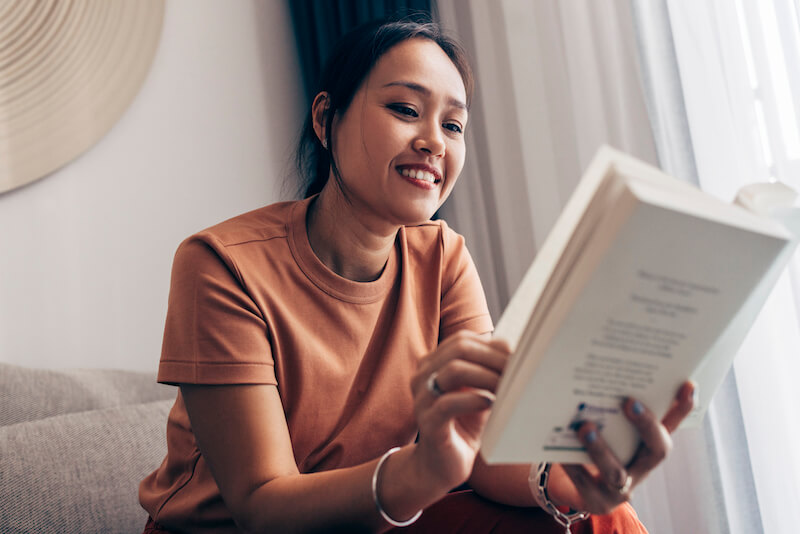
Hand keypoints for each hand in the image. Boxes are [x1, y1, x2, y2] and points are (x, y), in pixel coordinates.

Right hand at [409, 331, 509, 491]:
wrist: (442, 465)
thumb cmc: (463, 425)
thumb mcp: (480, 392)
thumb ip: (490, 371)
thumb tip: (515, 349)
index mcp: (433, 364)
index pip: (463, 340)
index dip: (493, 346)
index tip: (517, 359)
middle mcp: (423, 375)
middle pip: (459, 348)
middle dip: (493, 358)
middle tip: (515, 372)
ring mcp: (422, 398)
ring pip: (454, 371)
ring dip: (487, 377)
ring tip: (505, 388)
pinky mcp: (428, 422)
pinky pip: (449, 403)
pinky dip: (474, 400)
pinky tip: (490, 404)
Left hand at [547, 381, 695, 514]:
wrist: (578, 487)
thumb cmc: (599, 447)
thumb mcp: (611, 428)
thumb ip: (614, 409)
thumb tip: (607, 375)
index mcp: (649, 447)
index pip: (672, 425)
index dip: (683, 408)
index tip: (687, 384)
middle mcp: (642, 468)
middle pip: (658, 450)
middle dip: (647, 426)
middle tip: (629, 402)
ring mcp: (622, 489)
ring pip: (617, 473)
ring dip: (601, 450)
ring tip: (585, 428)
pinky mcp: (597, 501)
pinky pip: (584, 482)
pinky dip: (572, 464)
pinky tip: (558, 449)